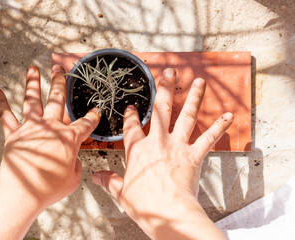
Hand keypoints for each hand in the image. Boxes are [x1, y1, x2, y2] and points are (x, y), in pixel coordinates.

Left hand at [0, 63, 99, 239]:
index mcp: (69, 138)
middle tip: (60, 69)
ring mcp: (30, 129)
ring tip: (33, 69)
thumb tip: (71, 159)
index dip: (93, 117)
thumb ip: (75, 164)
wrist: (23, 193)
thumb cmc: (49, 188)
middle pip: (57, 100)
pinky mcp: (13, 135)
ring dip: (33, 83)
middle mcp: (50, 127)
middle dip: (60, 82)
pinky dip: (1, 104)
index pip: (85, 124)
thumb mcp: (73, 178)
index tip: (97, 111)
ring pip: (32, 100)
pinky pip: (5, 117)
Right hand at [92, 68, 231, 239]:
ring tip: (199, 81)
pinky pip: (209, 138)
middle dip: (164, 89)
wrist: (169, 213)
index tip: (131, 106)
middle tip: (168, 72)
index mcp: (138, 150)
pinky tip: (229, 116)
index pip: (131, 127)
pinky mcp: (194, 155)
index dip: (130, 115)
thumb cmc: (144, 204)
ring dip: (193, 97)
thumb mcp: (121, 192)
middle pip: (160, 110)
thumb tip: (95, 177)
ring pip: (186, 116)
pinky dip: (219, 127)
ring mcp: (178, 146)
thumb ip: (109, 181)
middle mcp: (158, 142)